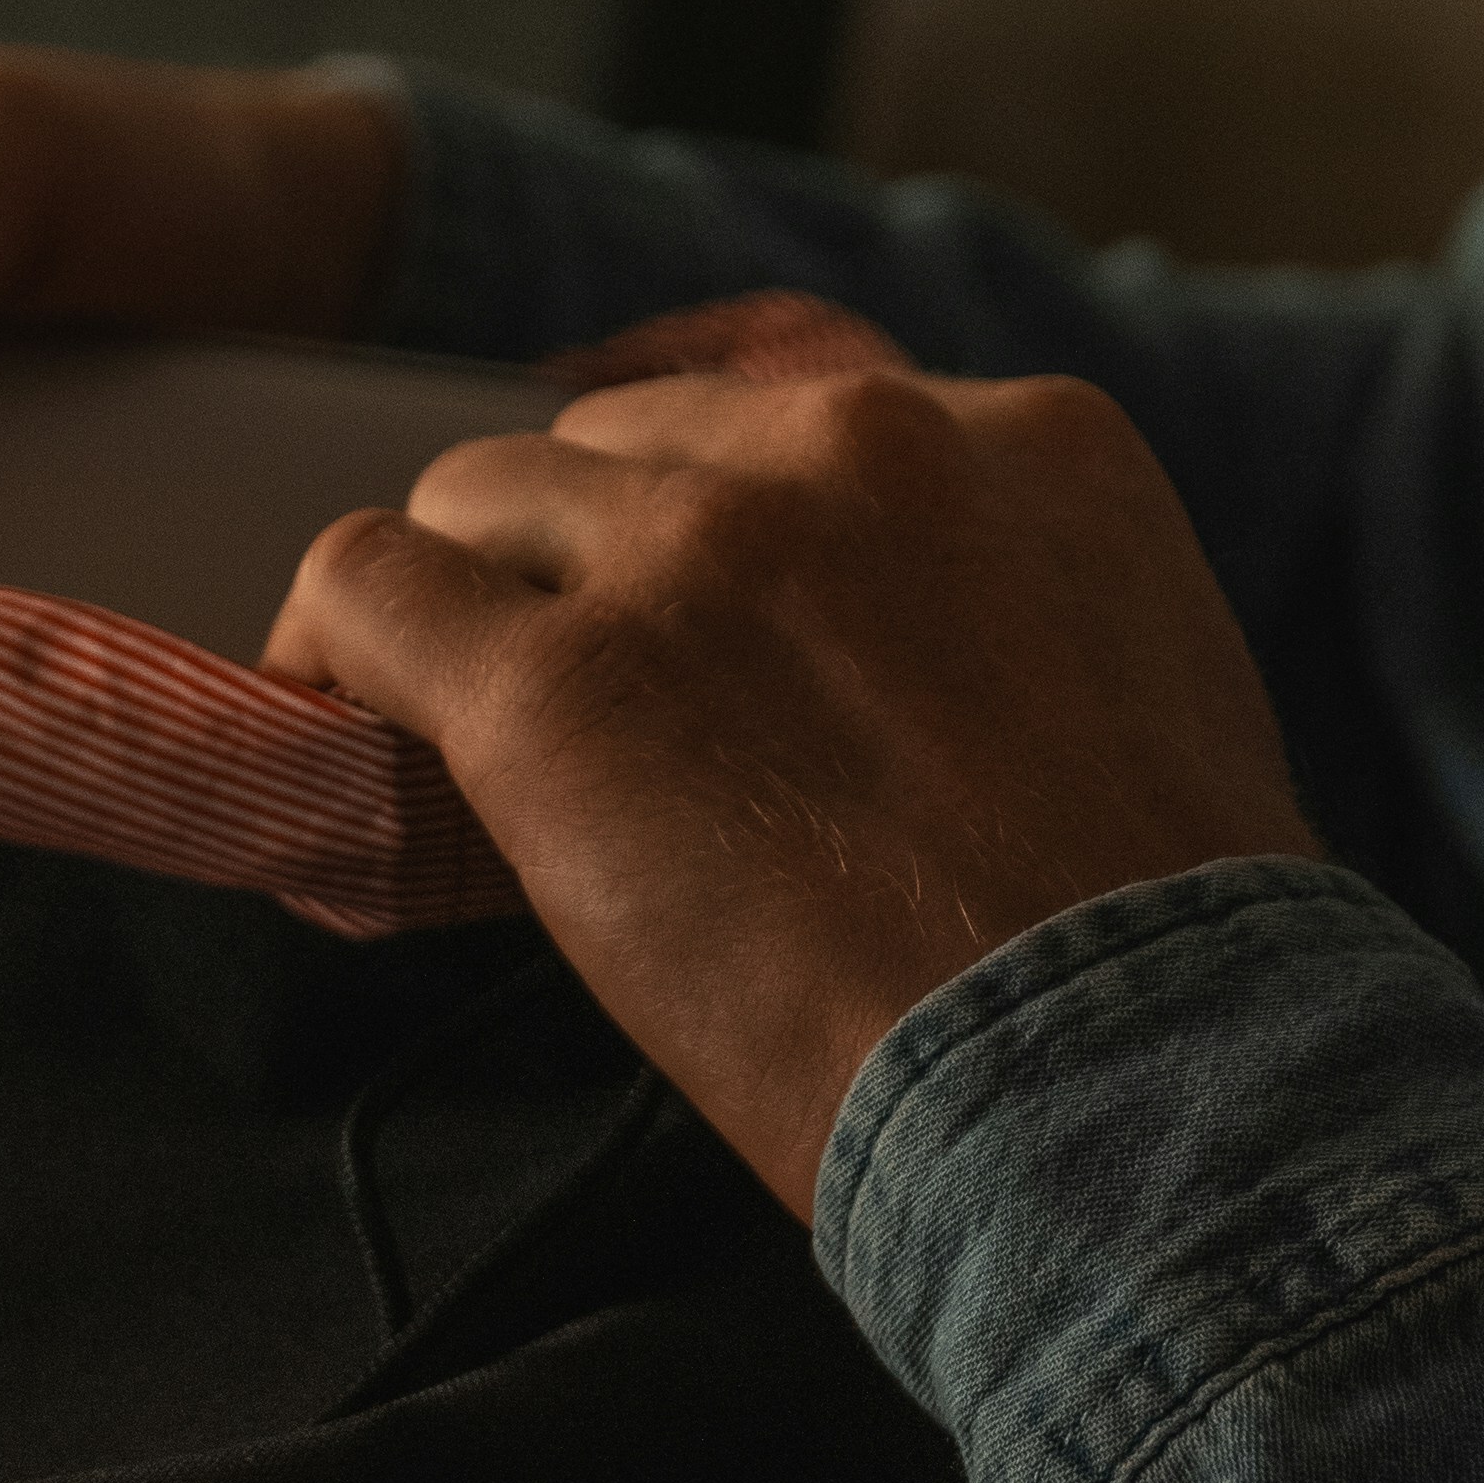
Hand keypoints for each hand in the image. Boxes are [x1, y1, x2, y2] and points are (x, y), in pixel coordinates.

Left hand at [271, 360, 1317, 1213]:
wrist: (1129, 1088)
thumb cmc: (1155, 971)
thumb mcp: (1145, 698)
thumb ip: (1009, 616)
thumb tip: (884, 670)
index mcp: (1027, 440)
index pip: (802, 394)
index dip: (713, 491)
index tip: (674, 565)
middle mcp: (857, 451)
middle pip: (630, 441)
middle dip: (594, 558)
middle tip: (585, 697)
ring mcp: (698, 555)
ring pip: (486, 494)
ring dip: (472, 603)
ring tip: (452, 726)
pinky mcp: (559, 684)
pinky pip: (371, 586)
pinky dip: (333, 645)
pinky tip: (327, 711)